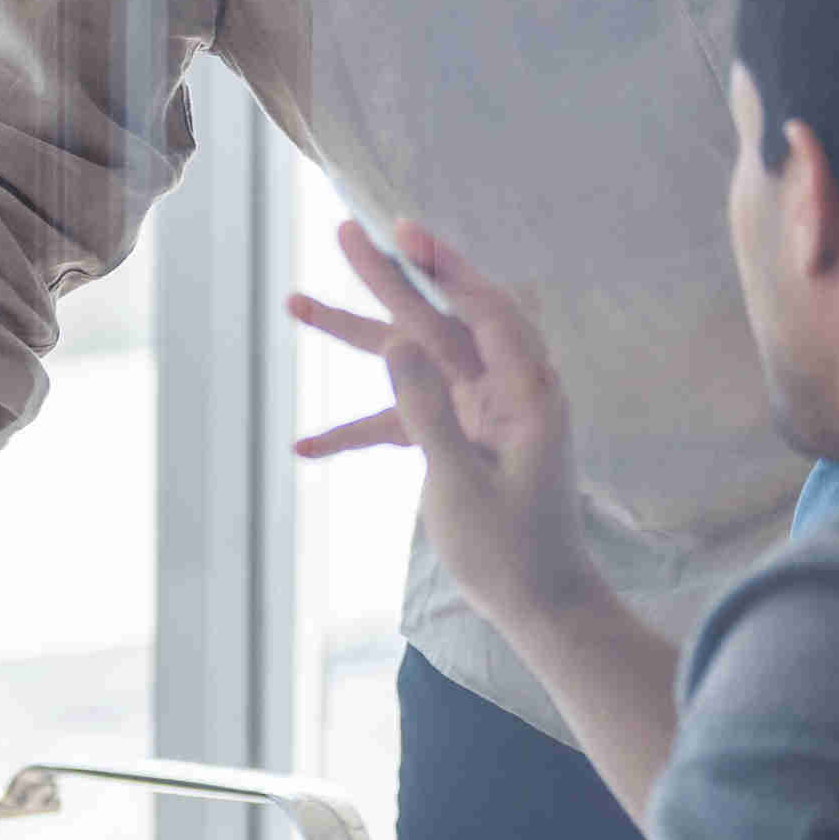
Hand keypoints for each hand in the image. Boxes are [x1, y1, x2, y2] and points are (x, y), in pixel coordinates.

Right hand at [289, 222, 591, 624]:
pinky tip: (304, 446)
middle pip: (441, 319)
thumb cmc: (513, 552)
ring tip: (294, 303)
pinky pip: (405, 417)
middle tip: (342, 232)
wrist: (544, 607)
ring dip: (359, 335)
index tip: (403, 232)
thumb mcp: (460, 484)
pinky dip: (359, 427)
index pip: (486, 308)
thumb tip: (395, 341)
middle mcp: (505, 390)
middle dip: (391, 278)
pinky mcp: (460, 438)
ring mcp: (480, 412)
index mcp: (526, 392)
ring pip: (414, 360)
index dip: (445, 266)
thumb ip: (427, 410)